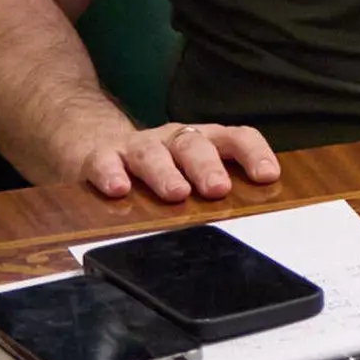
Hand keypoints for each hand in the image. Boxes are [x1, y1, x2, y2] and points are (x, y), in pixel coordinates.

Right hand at [61, 110, 278, 205]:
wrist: (92, 141)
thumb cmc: (155, 167)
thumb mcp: (189, 173)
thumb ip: (215, 190)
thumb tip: (253, 221)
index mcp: (201, 142)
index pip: (234, 138)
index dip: (253, 153)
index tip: (267, 175)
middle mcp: (171, 141)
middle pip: (193, 144)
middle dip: (207, 166)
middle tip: (218, 189)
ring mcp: (136, 147)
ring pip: (151, 153)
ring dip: (165, 172)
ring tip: (176, 193)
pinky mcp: (100, 157)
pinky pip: (105, 161)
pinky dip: (111, 173)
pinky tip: (118, 189)